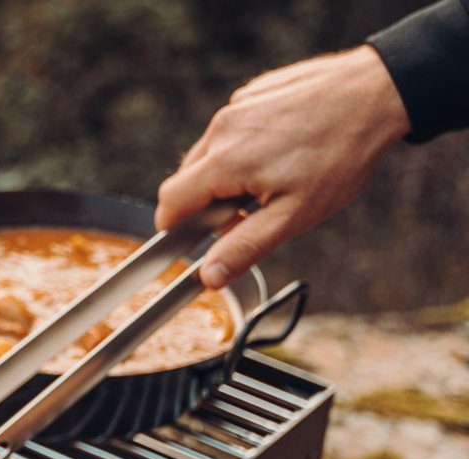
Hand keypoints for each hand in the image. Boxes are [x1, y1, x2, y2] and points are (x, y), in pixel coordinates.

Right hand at [155, 46, 410, 287]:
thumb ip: (243, 248)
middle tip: (246, 215)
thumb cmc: (340, 155)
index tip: (189, 240)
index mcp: (225, 161)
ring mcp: (237, 106)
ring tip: (268, 182)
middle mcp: (223, 129)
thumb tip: (208, 277)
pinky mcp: (252, 93)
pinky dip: (242, 149)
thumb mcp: (293, 216)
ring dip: (224, 176)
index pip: (170, 202)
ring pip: (208, 154)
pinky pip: (230, 130)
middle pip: (185, 179)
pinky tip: (278, 152)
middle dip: (204, 204)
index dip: (173, 228)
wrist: (378, 92)